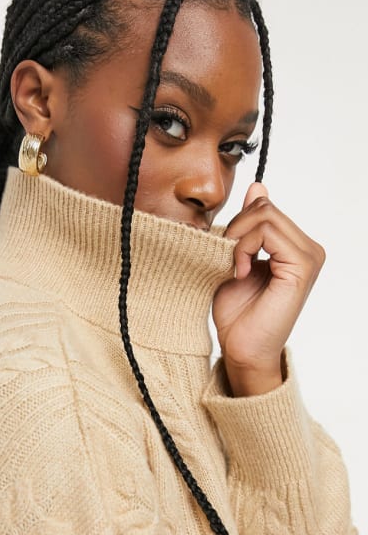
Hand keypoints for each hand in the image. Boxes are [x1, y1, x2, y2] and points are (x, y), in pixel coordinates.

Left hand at [212, 183, 325, 395]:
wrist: (241, 348)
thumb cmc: (237, 312)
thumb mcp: (234, 258)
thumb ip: (247, 226)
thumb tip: (257, 186)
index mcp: (294, 245)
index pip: (264, 206)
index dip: (236, 222)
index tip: (224, 250)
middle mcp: (308, 248)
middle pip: (264, 206)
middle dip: (235, 228)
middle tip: (225, 258)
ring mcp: (309, 256)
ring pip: (265, 214)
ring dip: (237, 239)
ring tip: (233, 267)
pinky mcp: (303, 266)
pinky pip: (268, 232)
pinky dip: (244, 248)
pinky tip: (240, 272)